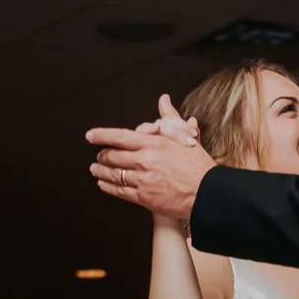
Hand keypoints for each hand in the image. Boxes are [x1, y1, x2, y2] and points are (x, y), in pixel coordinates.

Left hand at [88, 95, 214, 221]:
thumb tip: (164, 100)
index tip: (91, 135)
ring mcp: (143, 180)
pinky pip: (120, 191)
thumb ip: (170, 118)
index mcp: (154, 143)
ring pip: (114, 174)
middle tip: (98, 155)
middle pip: (113, 155)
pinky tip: (103, 184)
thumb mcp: (184, 137)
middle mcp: (145, 160)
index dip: (102, 135)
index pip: (120, 136)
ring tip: (95, 169)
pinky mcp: (144, 198)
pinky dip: (108, 187)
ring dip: (101, 171)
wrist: (207, 193)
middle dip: (102, 155)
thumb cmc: (198, 165)